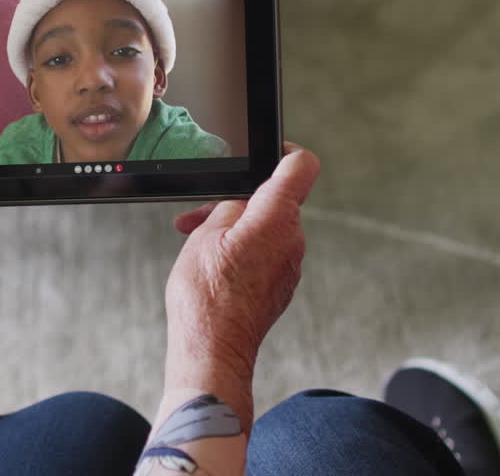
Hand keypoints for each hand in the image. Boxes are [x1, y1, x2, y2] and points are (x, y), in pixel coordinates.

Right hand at [163, 144, 319, 423]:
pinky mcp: (281, 286)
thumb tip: (239, 203)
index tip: (267, 150)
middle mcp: (292, 241)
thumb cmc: (207, 297)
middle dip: (239, 201)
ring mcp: (290, 266)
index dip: (285, 152)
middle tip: (201, 215)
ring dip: (236, 228)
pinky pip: (265, 254)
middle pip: (275, 201)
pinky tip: (213, 265)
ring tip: (199, 244)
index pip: (301, 167)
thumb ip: (228, 208)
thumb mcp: (205, 236)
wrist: (213, 350)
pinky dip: (242, 251)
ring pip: (266, 228)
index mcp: (277, 218)